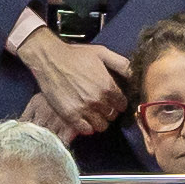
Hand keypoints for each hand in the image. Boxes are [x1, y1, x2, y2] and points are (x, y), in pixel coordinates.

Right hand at [13, 26, 129, 135]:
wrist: (50, 59)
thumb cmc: (76, 55)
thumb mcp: (102, 53)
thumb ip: (121, 64)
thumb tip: (135, 74)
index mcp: (107, 86)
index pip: (122, 104)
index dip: (119, 102)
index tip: (113, 100)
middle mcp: (97, 100)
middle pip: (112, 116)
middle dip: (110, 110)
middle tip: (102, 104)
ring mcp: (83, 109)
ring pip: (101, 126)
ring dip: (100, 120)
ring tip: (94, 112)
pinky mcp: (70, 115)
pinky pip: (86, 130)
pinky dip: (87, 126)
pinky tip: (84, 117)